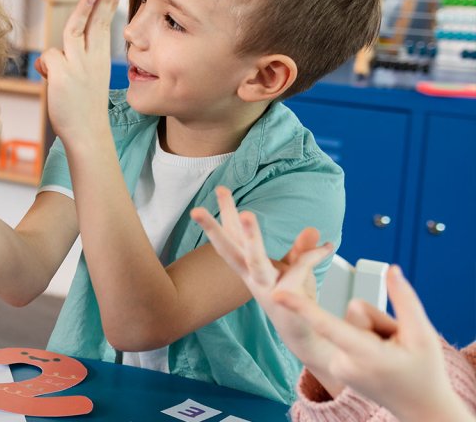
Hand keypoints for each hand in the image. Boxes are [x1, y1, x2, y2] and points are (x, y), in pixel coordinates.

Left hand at [36, 0, 120, 143]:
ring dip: (83, 10)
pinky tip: (48, 77)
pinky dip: (45, 65)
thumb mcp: (82, 82)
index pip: (104, 27)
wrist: (87, 134)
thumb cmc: (82, 110)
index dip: (108, 5)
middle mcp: (92, 60)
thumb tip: (46, 60)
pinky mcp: (63, 74)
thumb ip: (66, 65)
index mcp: (100, 61)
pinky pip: (49, 56)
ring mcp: (79, 66)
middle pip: (96, 22)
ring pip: (74, 30)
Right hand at [190, 187, 341, 390]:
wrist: (307, 334)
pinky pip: (299, 269)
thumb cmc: (296, 301)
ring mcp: (265, 288)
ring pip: (254, 260)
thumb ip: (301, 250)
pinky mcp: (283, 298)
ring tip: (246, 214)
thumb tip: (311, 229)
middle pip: (229, 250)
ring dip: (250, 237)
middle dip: (212, 228)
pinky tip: (327, 247)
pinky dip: (313, 256)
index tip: (220, 189)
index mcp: (249, 268)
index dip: (226, 214)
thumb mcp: (297, 271)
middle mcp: (251, 277)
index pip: (233, 238)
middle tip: (196, 210)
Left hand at [274, 265, 469, 419]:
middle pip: (353, 316)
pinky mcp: (336, 367)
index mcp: (364, 355)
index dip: (301, 308)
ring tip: (390, 354)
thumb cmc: (424, 373)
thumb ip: (405, 300)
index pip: (326, 324)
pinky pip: (347, 337)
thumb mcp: (423, 336)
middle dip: (376, 322)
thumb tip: (391, 270)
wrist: (421, 408)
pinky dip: (366, 342)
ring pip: (351, 326)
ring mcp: (338, 367)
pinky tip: (380, 359)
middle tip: (396, 344)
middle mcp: (344, 363)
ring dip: (372, 333)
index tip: (277, 294)